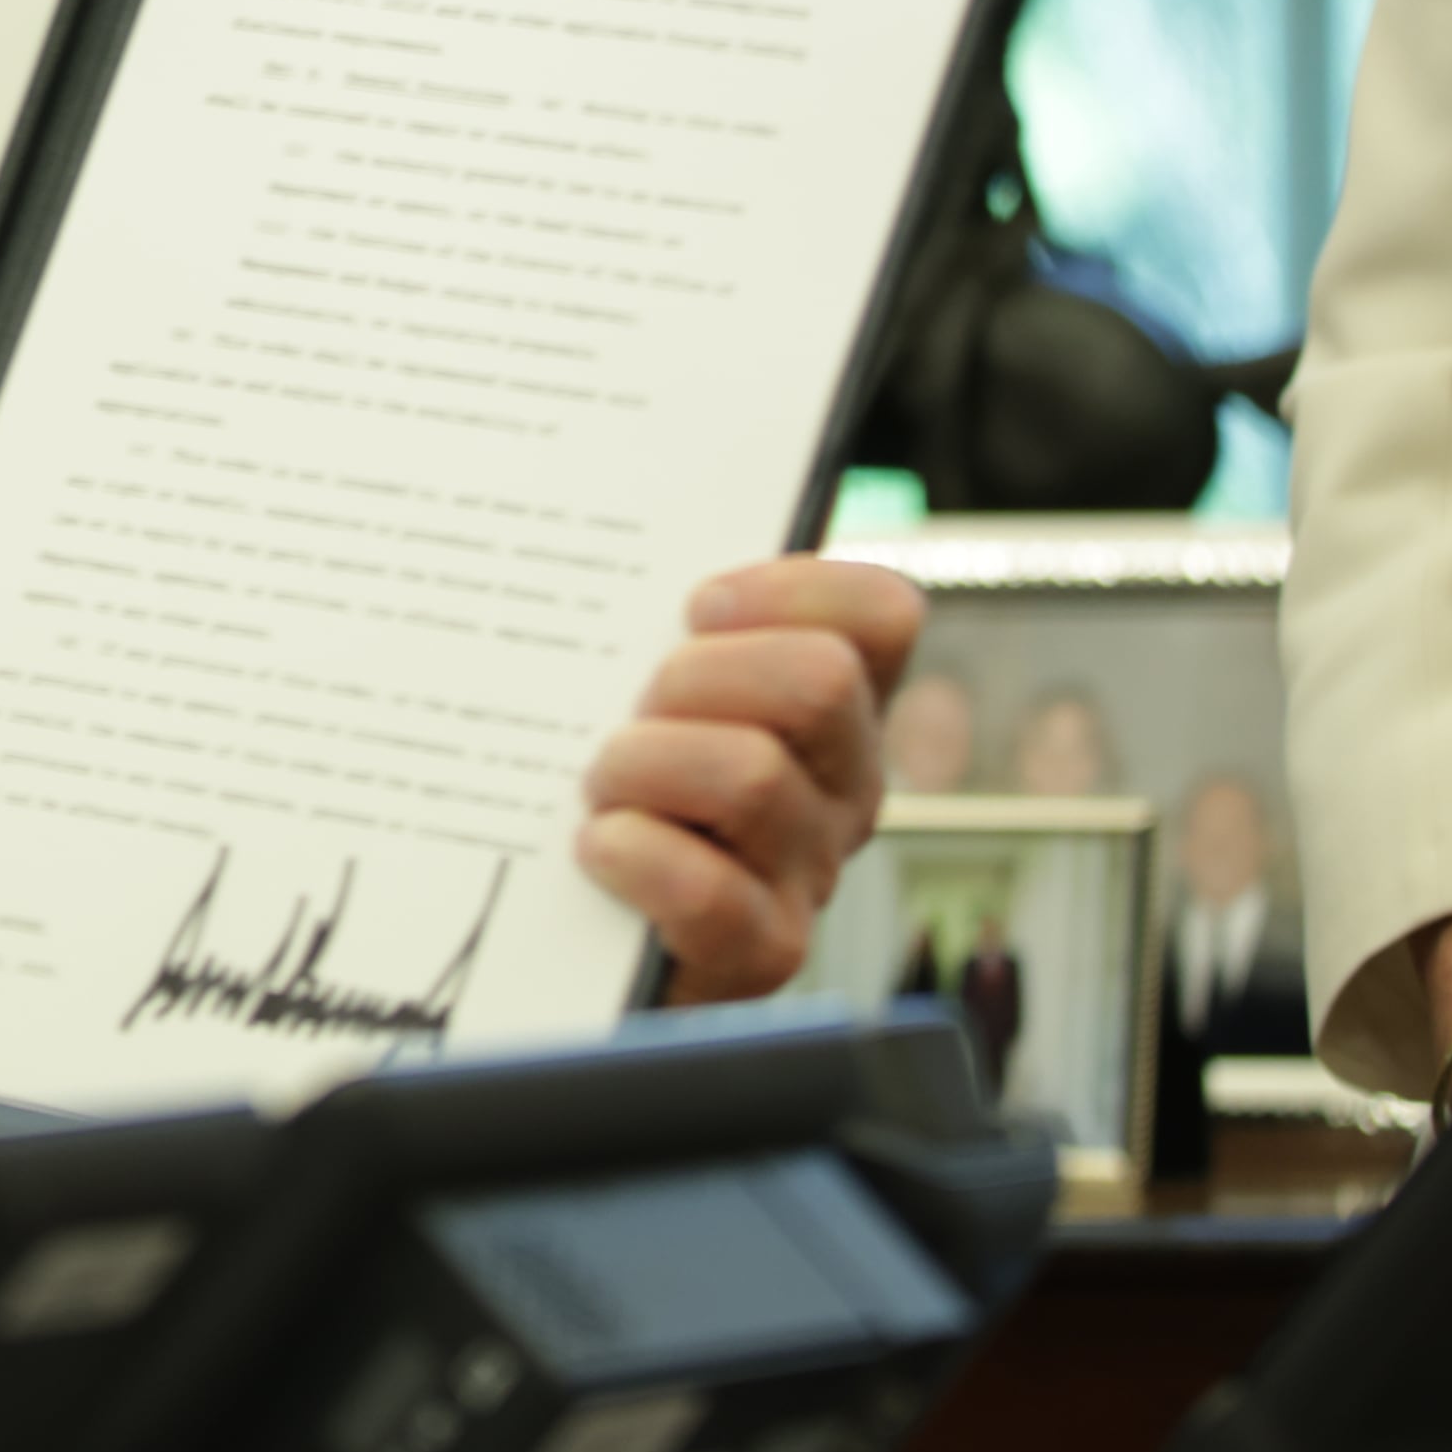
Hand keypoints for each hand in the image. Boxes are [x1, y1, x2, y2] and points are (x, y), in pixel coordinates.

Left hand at [578, 555, 925, 1004]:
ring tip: (599, 785)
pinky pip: (710, 892)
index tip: (698, 605)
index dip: (794, 588)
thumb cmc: (602, 785)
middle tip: (631, 709)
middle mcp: (842, 783)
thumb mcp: (634, 683)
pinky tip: (597, 848)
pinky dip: (636, 857)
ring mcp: (810, 870)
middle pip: (820, 681)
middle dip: (697, 676)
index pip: (880, 616)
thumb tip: (581, 499)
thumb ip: (649, 618)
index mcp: (830, 706)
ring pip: (751, 775)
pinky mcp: (762, 952)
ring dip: (642, 764)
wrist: (570, 946)